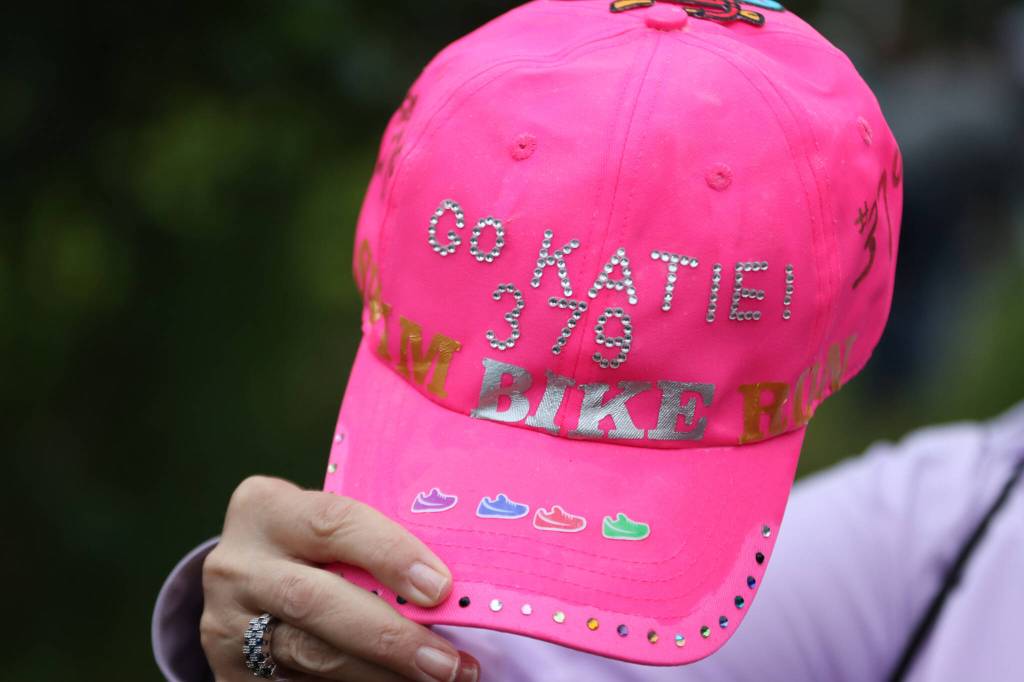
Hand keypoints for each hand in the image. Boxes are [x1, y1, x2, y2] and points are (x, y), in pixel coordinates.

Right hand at [200, 476, 479, 681]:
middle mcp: (238, 564)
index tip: (441, 587)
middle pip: (317, 600)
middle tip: (448, 662)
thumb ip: (371, 545)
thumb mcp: (327, 529)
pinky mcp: (229, 672)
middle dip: (389, 635)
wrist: (245, 583)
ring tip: (438, 678)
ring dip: (381, 673)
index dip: (390, 554)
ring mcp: (227, 622)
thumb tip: (451, 586)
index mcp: (265, 508)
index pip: (334, 523)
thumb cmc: (312, 546)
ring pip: (310, 654)